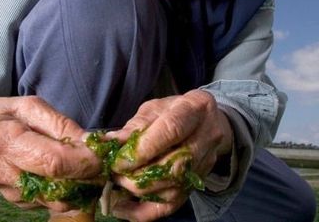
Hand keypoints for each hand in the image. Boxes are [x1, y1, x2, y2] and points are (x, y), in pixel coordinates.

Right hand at [0, 96, 101, 211]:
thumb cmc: (8, 115)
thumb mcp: (32, 107)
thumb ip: (61, 125)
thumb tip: (90, 144)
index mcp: (2, 140)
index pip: (52, 161)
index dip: (83, 161)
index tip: (101, 156)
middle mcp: (1, 172)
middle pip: (56, 186)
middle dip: (86, 178)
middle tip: (100, 164)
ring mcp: (7, 192)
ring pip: (57, 201)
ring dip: (79, 188)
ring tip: (85, 167)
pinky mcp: (16, 203)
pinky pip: (50, 202)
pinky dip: (65, 191)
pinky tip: (67, 174)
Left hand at [106, 90, 232, 220]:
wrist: (207, 121)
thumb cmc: (175, 111)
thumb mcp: (155, 108)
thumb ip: (135, 125)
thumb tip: (111, 142)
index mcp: (195, 108)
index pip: (171, 131)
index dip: (142, 150)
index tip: (118, 160)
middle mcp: (207, 137)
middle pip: (174, 166)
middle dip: (138, 175)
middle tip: (114, 174)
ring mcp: (205, 163)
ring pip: (173, 188)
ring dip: (139, 191)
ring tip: (118, 184)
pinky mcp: (197, 183)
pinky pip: (173, 205)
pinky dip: (145, 211)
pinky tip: (123, 208)